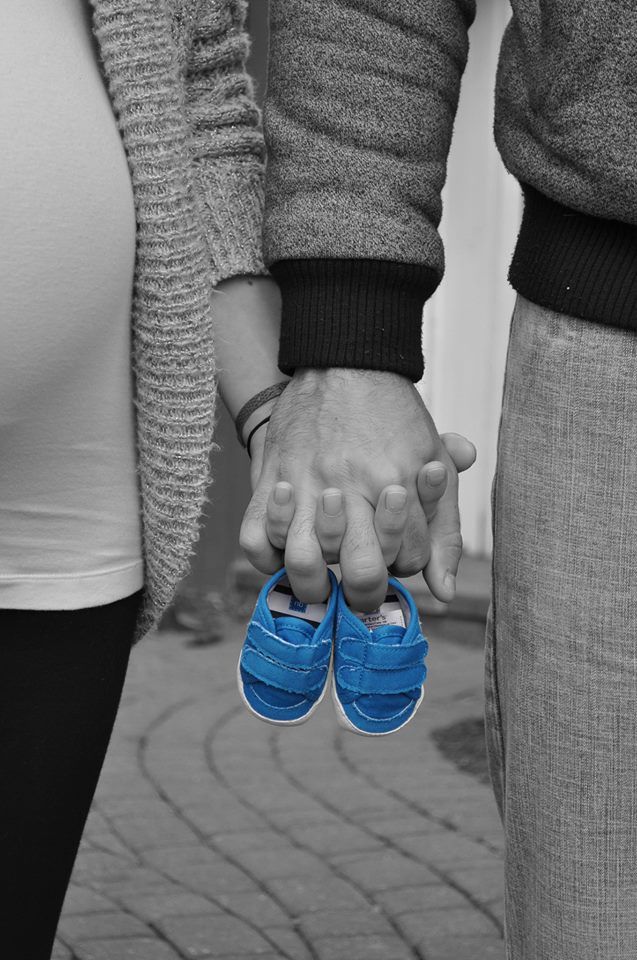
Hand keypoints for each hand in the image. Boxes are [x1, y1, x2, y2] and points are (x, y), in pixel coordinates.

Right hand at [262, 431, 474, 601]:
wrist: (344, 364)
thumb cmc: (393, 418)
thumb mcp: (433, 462)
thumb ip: (443, 529)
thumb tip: (444, 592)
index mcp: (396, 484)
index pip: (406, 560)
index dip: (403, 565)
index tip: (394, 552)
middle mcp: (351, 488)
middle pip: (361, 571)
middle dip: (365, 591)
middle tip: (359, 585)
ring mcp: (305, 485)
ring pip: (304, 562)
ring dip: (314, 581)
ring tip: (321, 576)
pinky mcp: (270, 479)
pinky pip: (255, 538)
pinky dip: (266, 556)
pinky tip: (285, 549)